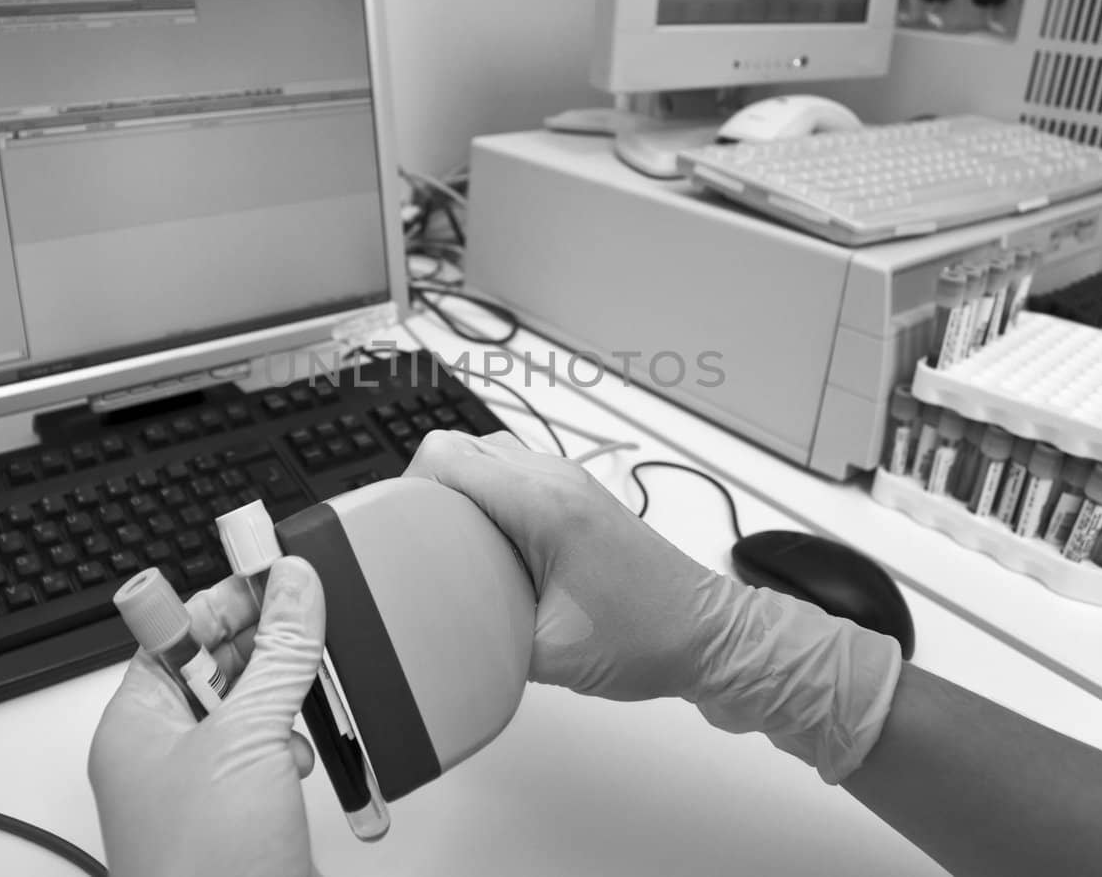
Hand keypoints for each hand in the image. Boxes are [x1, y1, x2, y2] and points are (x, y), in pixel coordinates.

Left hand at [89, 558, 324, 876]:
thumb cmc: (201, 869)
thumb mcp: (246, 738)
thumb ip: (278, 655)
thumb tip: (295, 586)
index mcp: (136, 722)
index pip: (175, 631)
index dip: (223, 599)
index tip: (273, 569)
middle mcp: (164, 752)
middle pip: (219, 665)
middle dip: (267, 648)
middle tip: (311, 625)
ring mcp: (205, 787)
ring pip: (253, 709)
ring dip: (288, 699)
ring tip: (311, 695)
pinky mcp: (247, 816)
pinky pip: (276, 755)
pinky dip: (300, 746)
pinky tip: (311, 755)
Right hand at [404, 429, 735, 701]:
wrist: (708, 636)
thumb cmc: (646, 638)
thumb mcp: (545, 654)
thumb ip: (478, 636)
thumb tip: (428, 635)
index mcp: (543, 504)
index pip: (445, 457)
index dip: (407, 490)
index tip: (394, 533)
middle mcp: (554, 478)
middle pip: (458, 448)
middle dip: (425, 493)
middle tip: (415, 548)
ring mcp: (568, 482)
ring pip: (485, 457)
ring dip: (458, 494)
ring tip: (446, 552)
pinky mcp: (575, 497)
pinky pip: (511, 476)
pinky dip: (486, 502)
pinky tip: (484, 553)